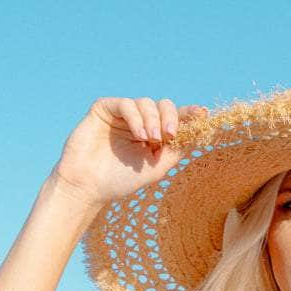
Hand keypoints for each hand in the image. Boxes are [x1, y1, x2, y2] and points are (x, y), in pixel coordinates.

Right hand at [52, 96, 208, 207]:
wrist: (88, 186)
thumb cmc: (119, 181)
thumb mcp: (155, 169)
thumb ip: (175, 152)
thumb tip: (197, 134)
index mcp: (152, 135)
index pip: (174, 120)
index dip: (188, 115)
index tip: (202, 114)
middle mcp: (139, 122)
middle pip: (163, 106)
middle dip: (170, 117)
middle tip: (170, 135)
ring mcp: (122, 114)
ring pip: (146, 103)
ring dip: (152, 120)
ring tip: (150, 140)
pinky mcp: (105, 108)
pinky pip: (126, 103)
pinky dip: (136, 117)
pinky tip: (138, 134)